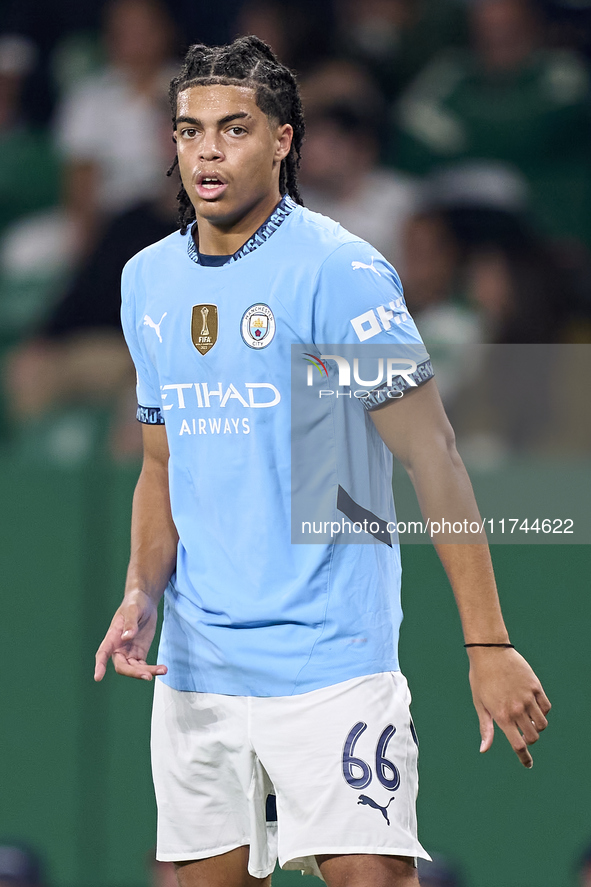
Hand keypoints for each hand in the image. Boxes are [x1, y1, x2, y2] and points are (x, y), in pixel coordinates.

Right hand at [94, 590, 167, 681]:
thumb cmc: (134, 603)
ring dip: (147, 672)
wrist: (144, 602)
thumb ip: (130, 623)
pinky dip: (152, 669)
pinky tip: (162, 669)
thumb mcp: (133, 609)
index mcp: (112, 637)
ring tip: (163, 670)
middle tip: (148, 676)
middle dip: (134, 673)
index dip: (100, 665)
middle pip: (122, 666)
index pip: (103, 653)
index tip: (98, 677)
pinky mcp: (139, 654)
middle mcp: (118, 648)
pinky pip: (144, 666)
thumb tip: (126, 637)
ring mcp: (129, 652)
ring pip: (134, 669)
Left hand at [468, 647, 550, 767]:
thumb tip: (484, 749)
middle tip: (522, 734)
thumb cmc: (480, 678)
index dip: (524, 758)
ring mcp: (528, 697)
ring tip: (528, 720)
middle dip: (529, 740)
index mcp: (502, 716)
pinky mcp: (536, 687)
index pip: (518, 745)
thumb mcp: (480, 704)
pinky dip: (542, 712)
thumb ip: (486, 728)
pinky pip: (546, 707)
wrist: (490, 652)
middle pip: (532, 737)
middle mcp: (517, 709)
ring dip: (537, 727)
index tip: (528, 764)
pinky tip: (533, 707)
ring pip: (542, 724)